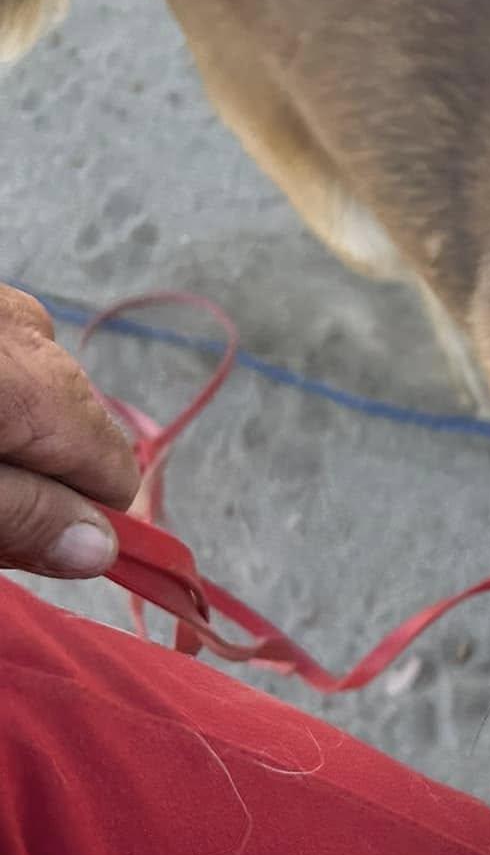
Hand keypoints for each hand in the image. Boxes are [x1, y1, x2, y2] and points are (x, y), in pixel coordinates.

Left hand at [0, 286, 139, 577]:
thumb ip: (25, 515)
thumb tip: (105, 551)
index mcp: (46, 385)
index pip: (114, 475)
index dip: (70, 522)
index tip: (10, 541)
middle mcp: (37, 333)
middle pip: (72, 434)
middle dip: (28, 474)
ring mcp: (0, 303)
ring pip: (31, 395)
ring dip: (1, 434)